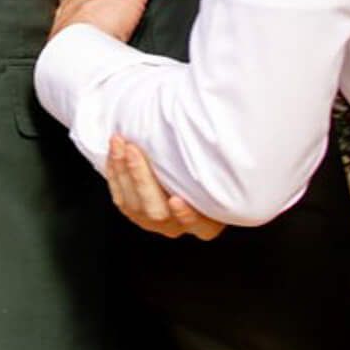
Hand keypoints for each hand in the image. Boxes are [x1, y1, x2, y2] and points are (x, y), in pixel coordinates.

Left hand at [107, 136, 223, 239]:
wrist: (181, 164)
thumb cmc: (206, 162)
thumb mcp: (217, 165)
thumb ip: (218, 158)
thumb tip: (234, 124)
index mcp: (207, 222)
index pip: (201, 225)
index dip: (186, 214)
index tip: (176, 200)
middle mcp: (179, 225)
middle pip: (157, 212)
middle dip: (141, 179)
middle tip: (134, 150)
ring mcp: (155, 222)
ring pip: (135, 206)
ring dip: (124, 171)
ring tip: (120, 142)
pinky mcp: (135, 214)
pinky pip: (121, 199)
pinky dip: (115, 173)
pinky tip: (114, 152)